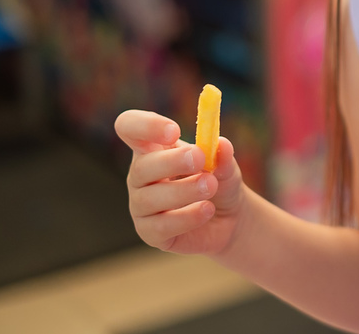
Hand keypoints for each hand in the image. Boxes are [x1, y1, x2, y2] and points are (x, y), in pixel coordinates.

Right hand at [115, 109, 246, 255]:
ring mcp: (141, 206)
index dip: (145, 126)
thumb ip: (222, 155)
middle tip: (200, 158)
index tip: (174, 131)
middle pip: (141, 167)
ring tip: (211, 185)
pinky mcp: (150, 232)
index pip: (129, 127)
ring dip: (183, 190)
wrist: (228, 218)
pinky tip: (207, 209)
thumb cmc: (219, 180)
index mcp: (153, 148)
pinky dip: (187, 217)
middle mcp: (141, 176)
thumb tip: (221, 144)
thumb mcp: (225, 165)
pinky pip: (161, 226)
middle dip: (171, 162)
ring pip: (149, 199)